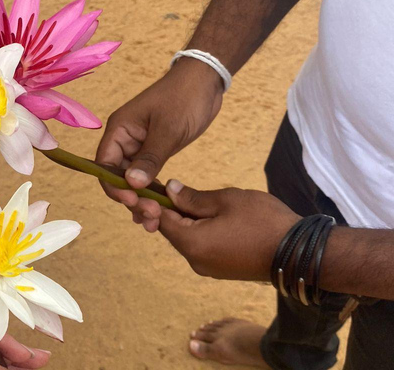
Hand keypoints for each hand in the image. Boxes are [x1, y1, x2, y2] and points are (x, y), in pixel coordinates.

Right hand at [95, 58, 223, 231]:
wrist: (205, 81)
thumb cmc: (184, 98)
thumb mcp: (168, 129)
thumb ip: (150, 157)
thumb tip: (132, 184)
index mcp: (119, 130)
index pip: (105, 166)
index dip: (115, 187)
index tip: (134, 202)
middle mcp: (124, 140)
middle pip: (116, 177)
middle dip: (130, 199)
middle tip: (152, 216)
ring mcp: (139, 147)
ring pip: (132, 181)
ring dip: (141, 201)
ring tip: (154, 222)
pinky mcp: (154, 151)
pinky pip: (146, 177)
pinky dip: (151, 194)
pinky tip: (159, 211)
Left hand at [158, 180, 300, 280]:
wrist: (300, 253)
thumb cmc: (264, 222)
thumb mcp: (227, 200)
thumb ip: (193, 197)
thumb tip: (169, 190)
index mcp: (192, 244)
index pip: (161, 220)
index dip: (154, 201)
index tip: (154, 185)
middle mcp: (195, 261)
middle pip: (172, 231)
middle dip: (169, 210)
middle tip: (171, 188)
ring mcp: (208, 268)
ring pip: (186, 239)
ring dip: (185, 220)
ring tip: (192, 199)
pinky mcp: (221, 269)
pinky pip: (201, 247)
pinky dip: (198, 231)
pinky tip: (208, 216)